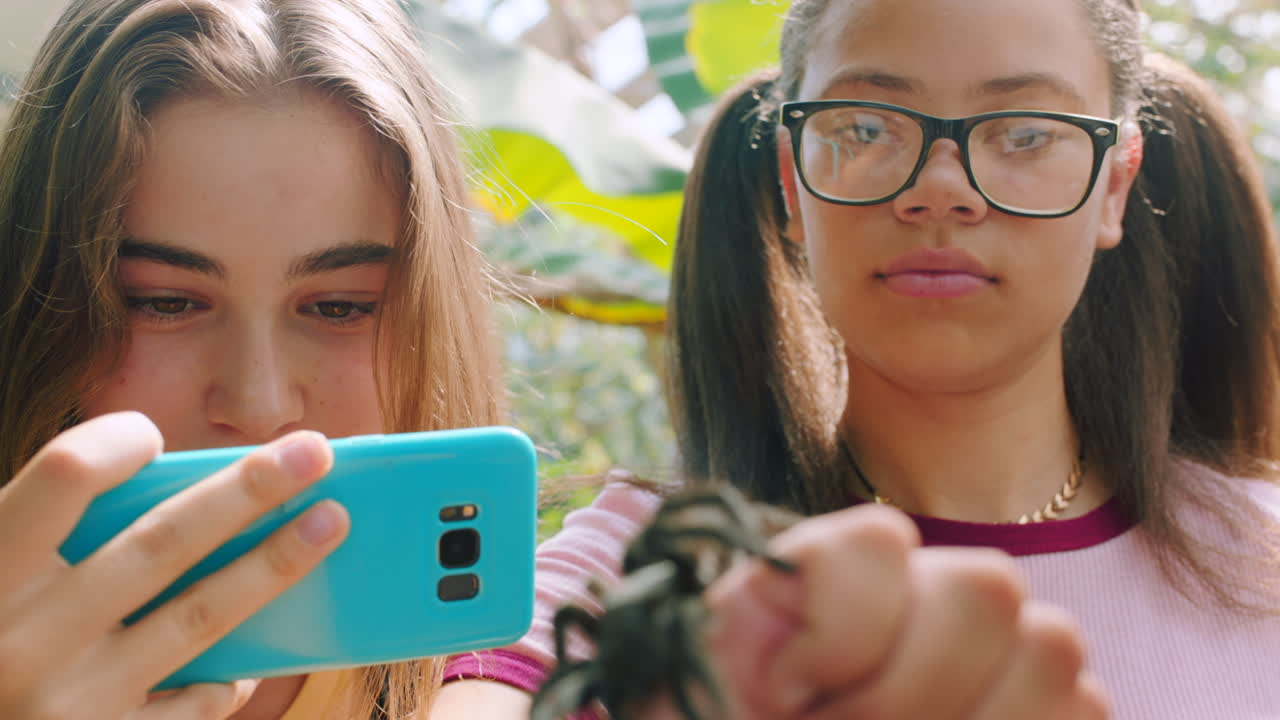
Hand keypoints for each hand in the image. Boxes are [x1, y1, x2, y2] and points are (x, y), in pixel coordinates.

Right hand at [0, 411, 349, 719]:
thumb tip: (186, 490)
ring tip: (330, 522)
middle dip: (249, 491)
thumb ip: (59, 548)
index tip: (157, 435)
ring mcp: (68, 703)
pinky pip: (195, 701)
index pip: (65, 476)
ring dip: (274, 564)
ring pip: (199, 616)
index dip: (117, 442)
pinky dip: (231, 672)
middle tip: (316, 453)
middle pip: (162, 542)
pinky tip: (258, 652)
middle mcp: (22, 639)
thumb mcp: (1, 588)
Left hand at [651, 504, 1109, 719]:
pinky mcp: (1043, 712)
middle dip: (909, 693)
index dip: (842, 631)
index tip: (779, 696)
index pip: (880, 542)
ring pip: (1051, 647)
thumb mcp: (703, 689)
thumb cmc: (719, 717)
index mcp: (818, 580)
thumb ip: (741, 641)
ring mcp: (989, 652)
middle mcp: (912, 595)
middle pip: (987, 586)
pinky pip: (1088, 708)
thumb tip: (793, 644)